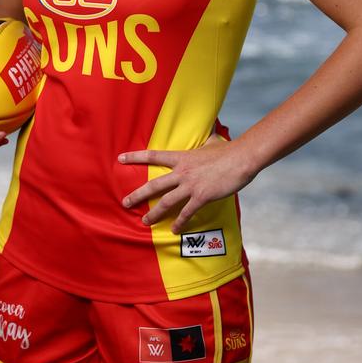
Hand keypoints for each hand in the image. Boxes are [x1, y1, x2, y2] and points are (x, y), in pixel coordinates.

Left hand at [118, 135, 254, 233]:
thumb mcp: (212, 142)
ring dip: (154, 213)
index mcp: (182, 157)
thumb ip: (206, 141)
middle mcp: (182, 172)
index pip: (153, 156)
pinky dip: (179, 222)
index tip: (120, 158)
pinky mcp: (202, 196)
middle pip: (154, 184)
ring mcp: (191, 185)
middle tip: (125, 203)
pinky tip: (174, 230)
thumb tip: (211, 133)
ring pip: (166, 202)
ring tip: (145, 222)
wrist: (241, 158)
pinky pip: (186, 212)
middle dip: (137, 195)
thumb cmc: (228, 150)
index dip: (135, 156)